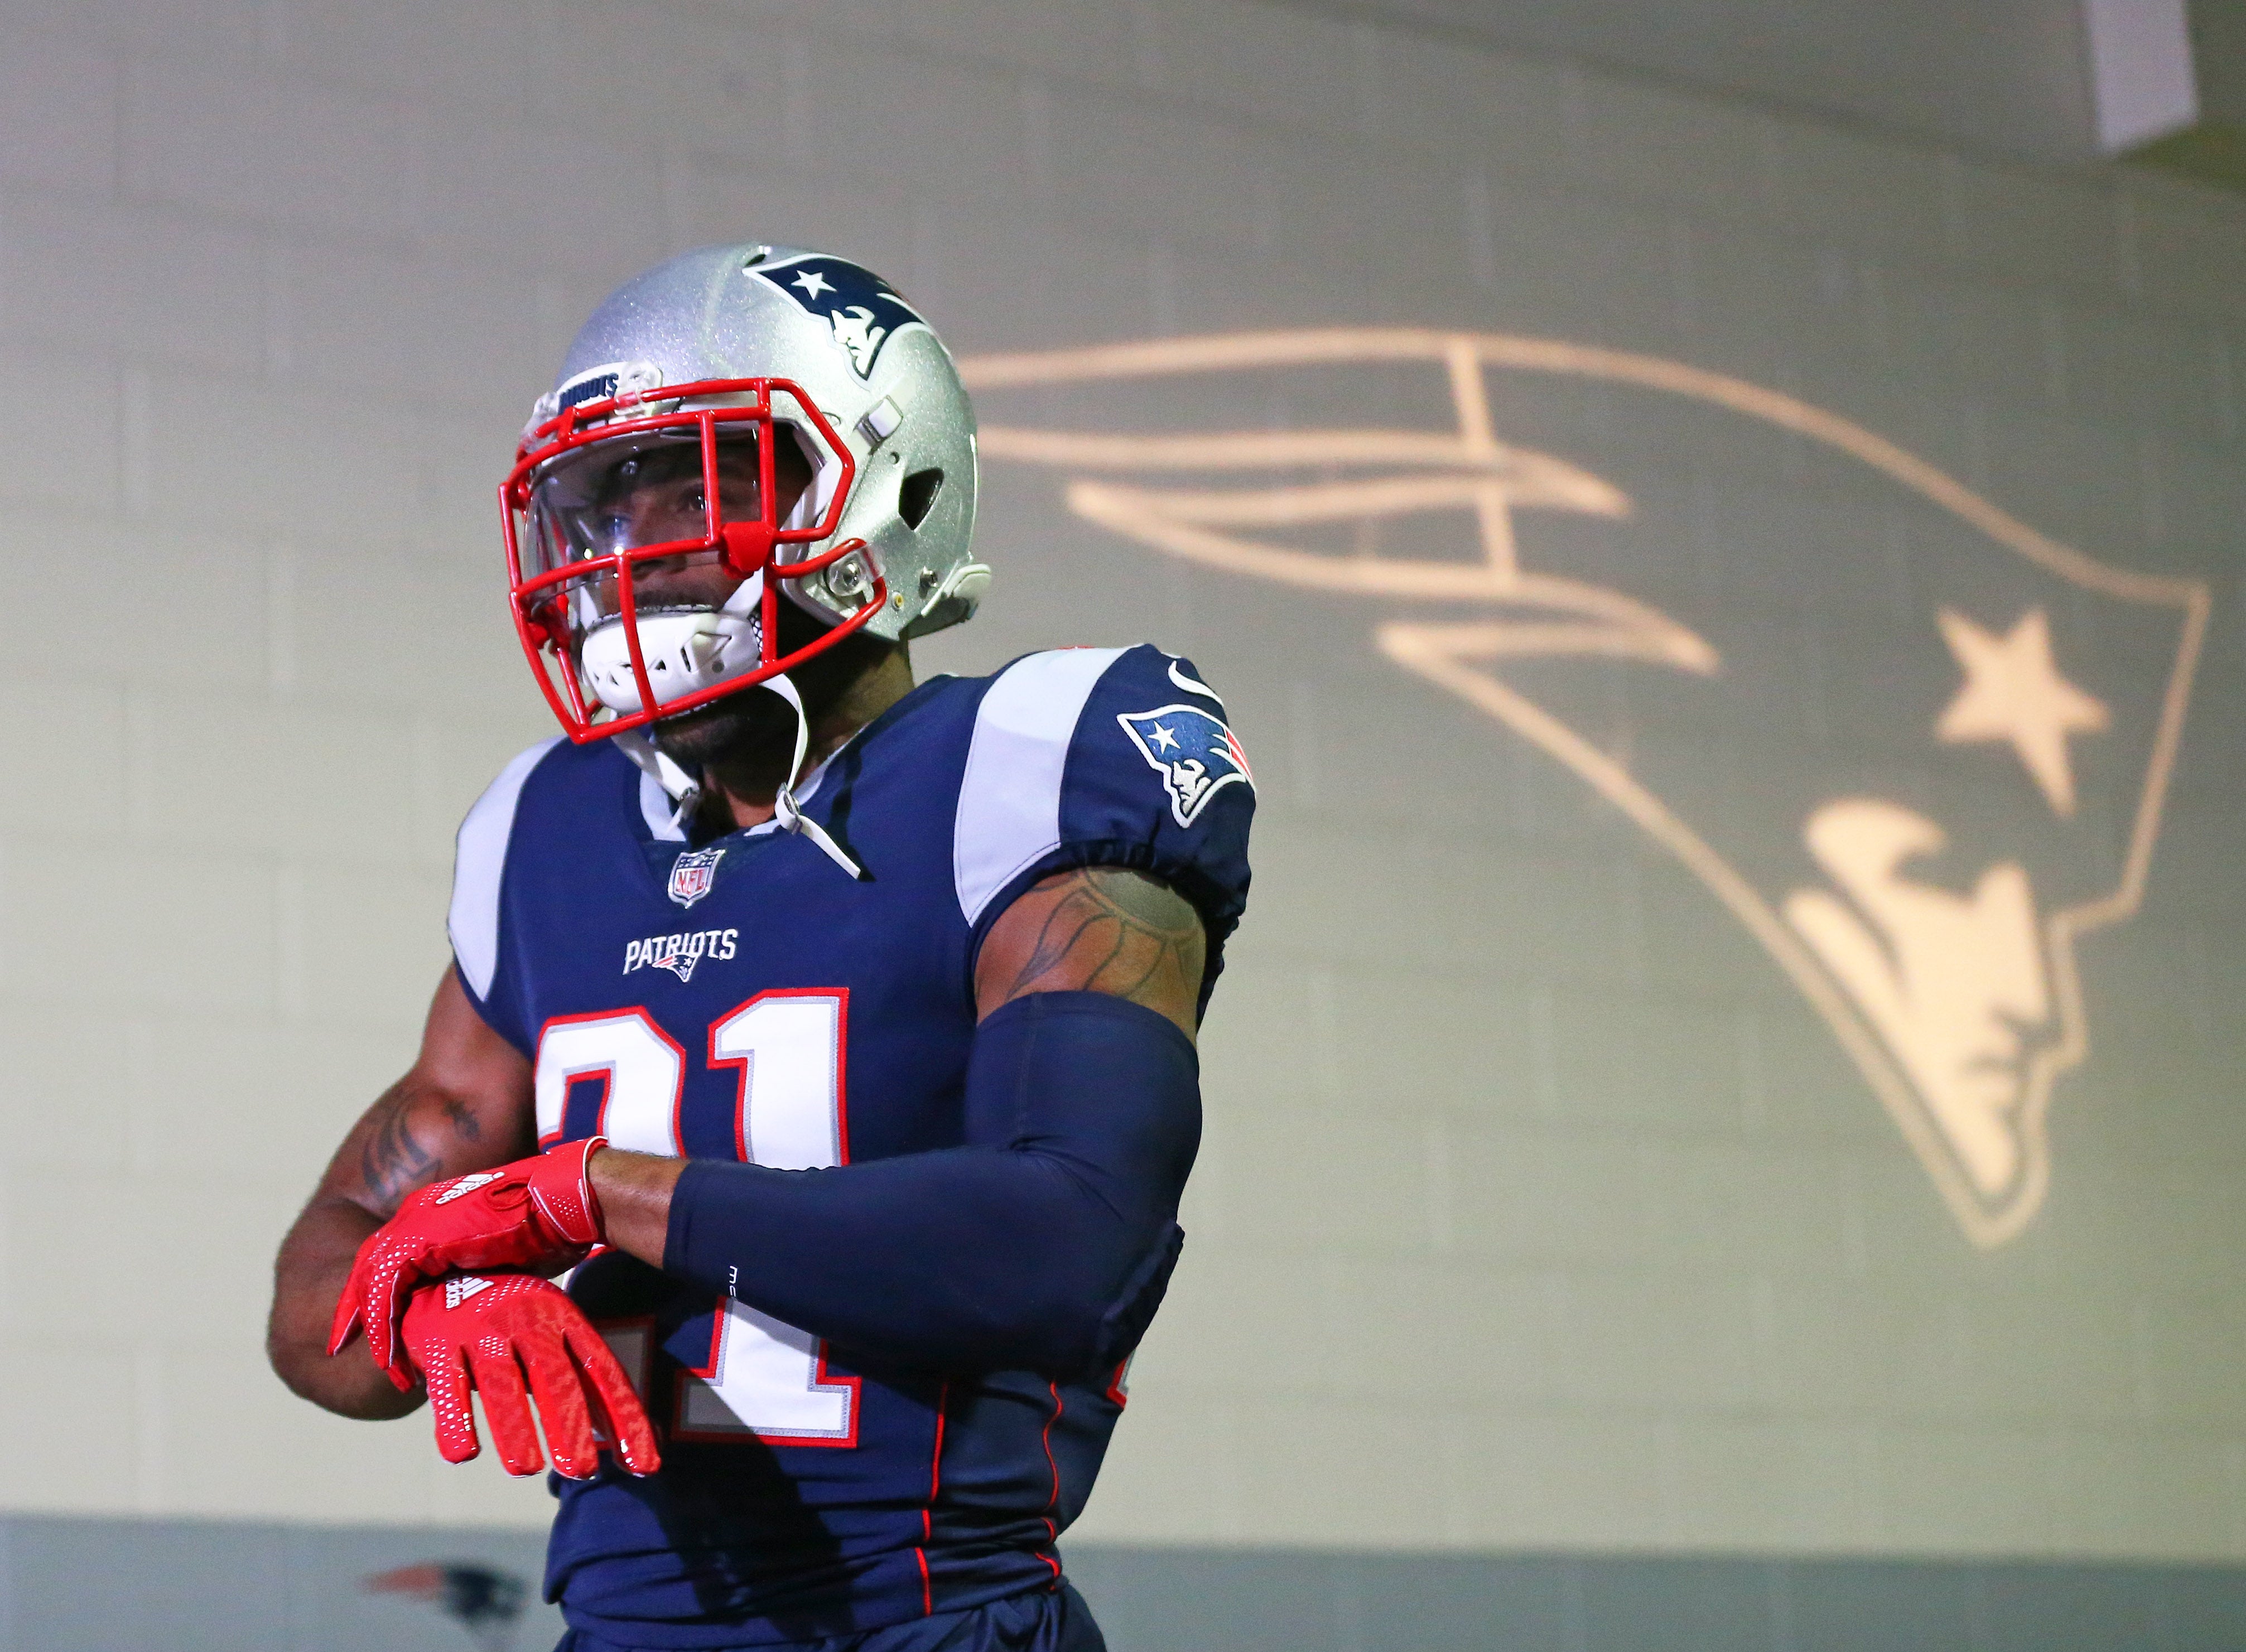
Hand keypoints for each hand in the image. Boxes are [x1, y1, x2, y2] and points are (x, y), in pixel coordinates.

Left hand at [330, 1137, 607, 1385]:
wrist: (565, 1200)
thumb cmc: (550, 1228)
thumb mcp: (504, 1258)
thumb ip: (481, 1279)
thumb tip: (481, 1312)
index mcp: (437, 1212)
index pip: (391, 1258)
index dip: (380, 1295)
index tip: (375, 1329)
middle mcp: (419, 1211)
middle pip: (370, 1267)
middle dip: (357, 1311)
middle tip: (344, 1346)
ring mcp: (417, 1220)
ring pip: (372, 1280)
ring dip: (373, 1327)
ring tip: (382, 1363)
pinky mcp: (422, 1237)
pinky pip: (386, 1288)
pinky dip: (383, 1324)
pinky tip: (388, 1353)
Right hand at [403, 1270, 660, 1478]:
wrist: (445, 1266)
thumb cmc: (513, 1314)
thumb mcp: (554, 1333)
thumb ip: (582, 1381)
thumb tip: (620, 1439)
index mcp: (566, 1320)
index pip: (603, 1372)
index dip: (625, 1417)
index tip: (643, 1466)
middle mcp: (530, 1323)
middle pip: (556, 1378)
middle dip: (570, 1425)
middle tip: (582, 1471)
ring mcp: (484, 1330)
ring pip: (503, 1384)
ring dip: (515, 1428)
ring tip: (526, 1469)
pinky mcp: (441, 1342)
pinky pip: (448, 1385)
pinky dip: (455, 1419)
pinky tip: (463, 1454)